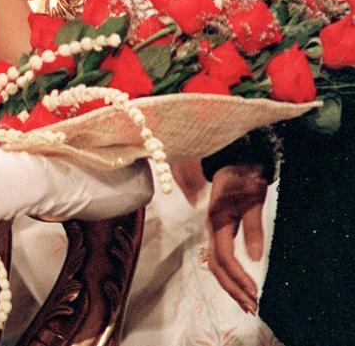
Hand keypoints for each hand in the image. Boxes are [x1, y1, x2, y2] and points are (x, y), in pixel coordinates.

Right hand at [207, 164, 267, 313]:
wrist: (232, 160)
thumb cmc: (244, 178)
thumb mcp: (253, 200)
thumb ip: (254, 229)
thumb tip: (255, 258)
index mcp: (218, 221)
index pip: (225, 257)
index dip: (238, 277)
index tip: (254, 292)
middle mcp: (211, 229)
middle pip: (216, 266)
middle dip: (232, 288)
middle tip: (251, 307)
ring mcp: (213, 230)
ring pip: (215, 264)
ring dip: (229, 285)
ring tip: (246, 302)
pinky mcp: (217, 230)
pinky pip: (218, 257)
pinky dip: (227, 274)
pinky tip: (238, 283)